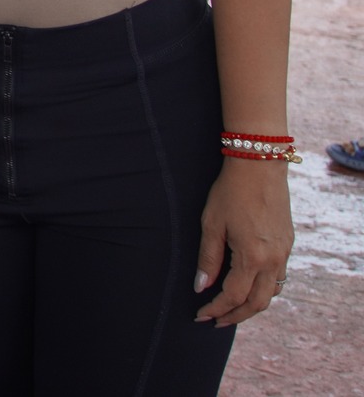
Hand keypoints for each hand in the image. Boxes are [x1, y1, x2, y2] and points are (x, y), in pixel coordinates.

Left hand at [194, 157, 293, 324]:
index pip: (233, 296)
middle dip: (235, 316)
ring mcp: (284, 253)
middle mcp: (273, 260)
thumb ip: (208, 258)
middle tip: (215, 321)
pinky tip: (247, 286)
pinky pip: (278, 277)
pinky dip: (263, 289)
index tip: (200, 316)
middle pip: (257, 303)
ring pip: (271, 293)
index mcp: (253, 257)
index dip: (216, 309)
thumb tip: (201, 287)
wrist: (259, 167)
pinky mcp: (288, 245)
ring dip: (251, 305)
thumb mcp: (211, 224)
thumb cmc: (230, 192)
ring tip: (230, 309)